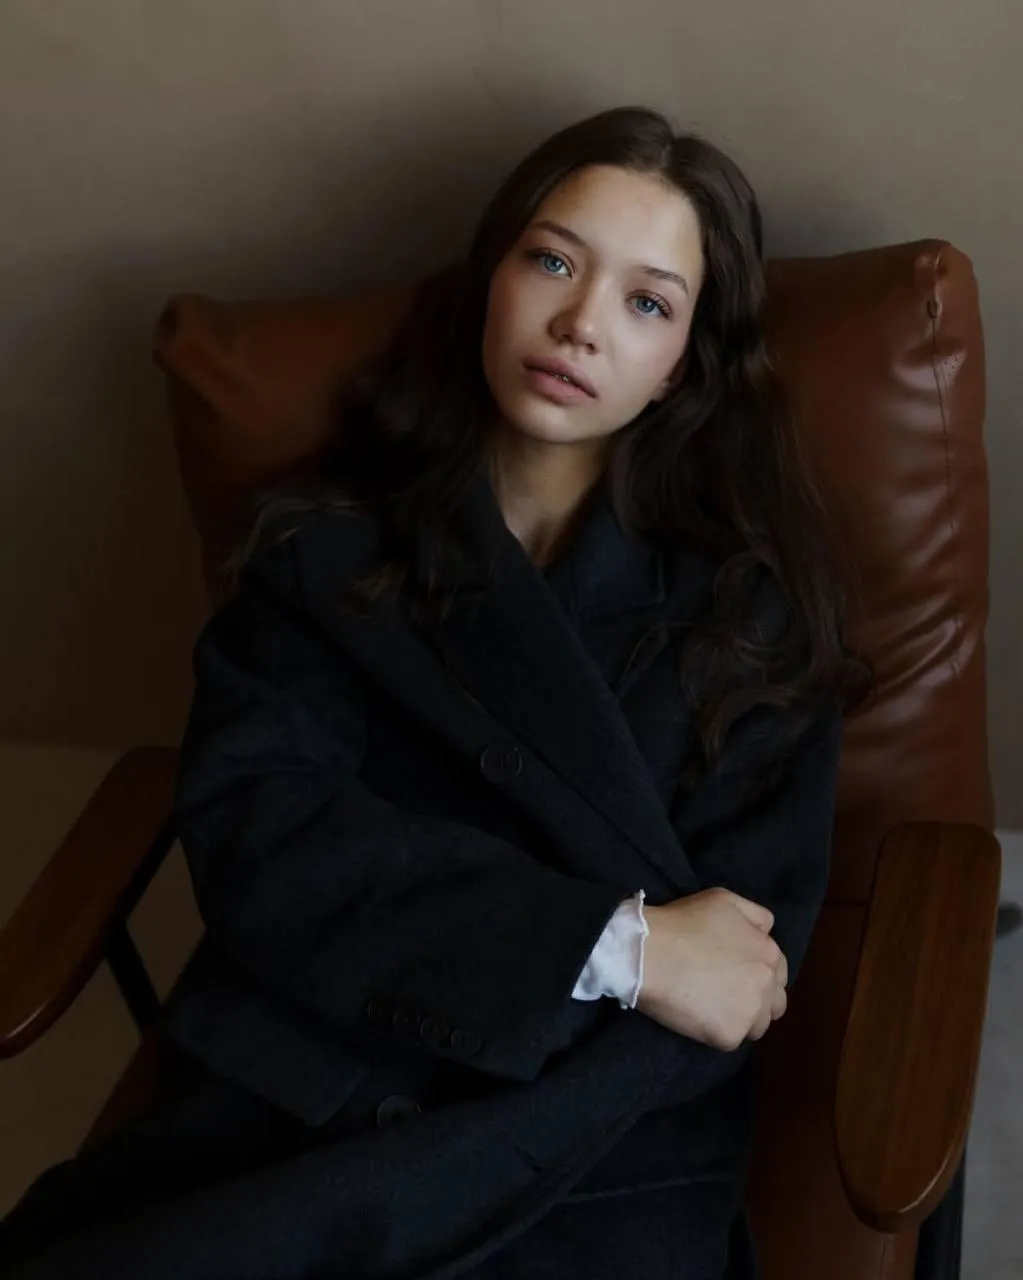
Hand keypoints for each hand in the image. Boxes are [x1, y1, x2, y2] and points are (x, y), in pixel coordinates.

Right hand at [636, 888, 787, 1050]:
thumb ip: (755, 916)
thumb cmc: (682, 922)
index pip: (779, 972)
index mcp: (768, 952)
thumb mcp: (724, 900)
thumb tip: (767, 932)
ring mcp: (750, 1012)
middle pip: (775, 1003)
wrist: (648, 952)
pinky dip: (716, 1031)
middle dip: (758, 999)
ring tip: (712, 1008)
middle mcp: (767, 983)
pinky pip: (731, 1040)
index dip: (758, 972)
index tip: (736, 973)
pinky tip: (697, 1016)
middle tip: (726, 993)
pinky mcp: (729, 1035)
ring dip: (742, 1018)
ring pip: (758, 1026)